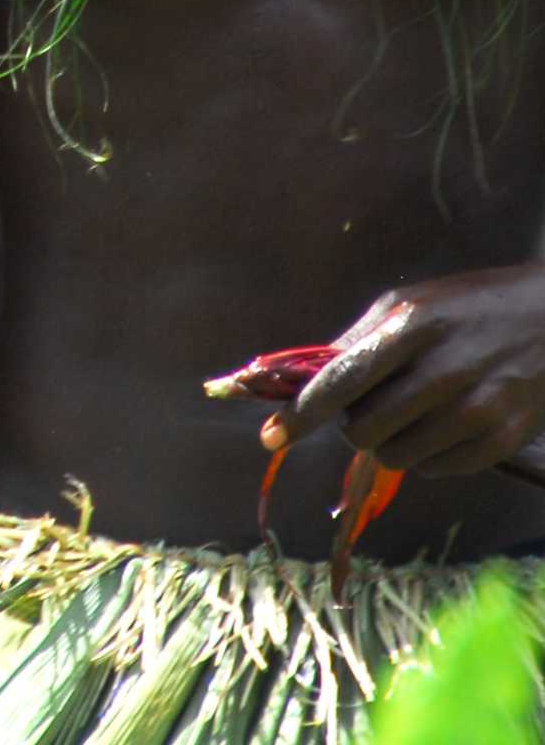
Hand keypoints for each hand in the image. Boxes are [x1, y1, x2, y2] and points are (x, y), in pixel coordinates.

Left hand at [266, 265, 544, 476]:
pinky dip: (422, 454)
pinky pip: (433, 469)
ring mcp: (476, 411)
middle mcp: (443, 371)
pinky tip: (439, 425)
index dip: (301, 413)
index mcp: (411, 327)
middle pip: (363, 428)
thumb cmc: (469, 306)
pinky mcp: (501, 441)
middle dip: (350, 424)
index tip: (271, 436)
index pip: (342, 380)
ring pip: (394, 456)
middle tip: (367, 406)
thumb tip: (308, 376)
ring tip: (406, 413)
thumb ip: (359, 339)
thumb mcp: (410, 304)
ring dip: (386, 441)